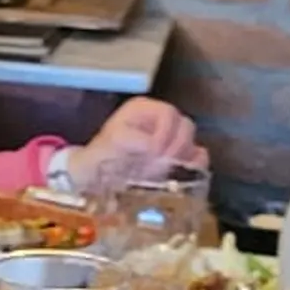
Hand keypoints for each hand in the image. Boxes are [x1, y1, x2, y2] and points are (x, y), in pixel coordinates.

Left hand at [62, 100, 199, 195]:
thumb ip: (132, 140)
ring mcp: (170, 140)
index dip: (166, 133)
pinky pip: (196, 158)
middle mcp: (159, 121)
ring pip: (192, 143)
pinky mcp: (175, 159)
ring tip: (166, 172)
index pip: (168, 114)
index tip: (155, 152)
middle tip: (163, 165)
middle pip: (185, 127)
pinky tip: (182, 176)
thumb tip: (154, 148)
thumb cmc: (98, 157)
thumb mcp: (110, 143)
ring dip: (183, 159)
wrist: (93, 179)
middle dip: (176, 147)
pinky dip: (194, 167)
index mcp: (143, 110)